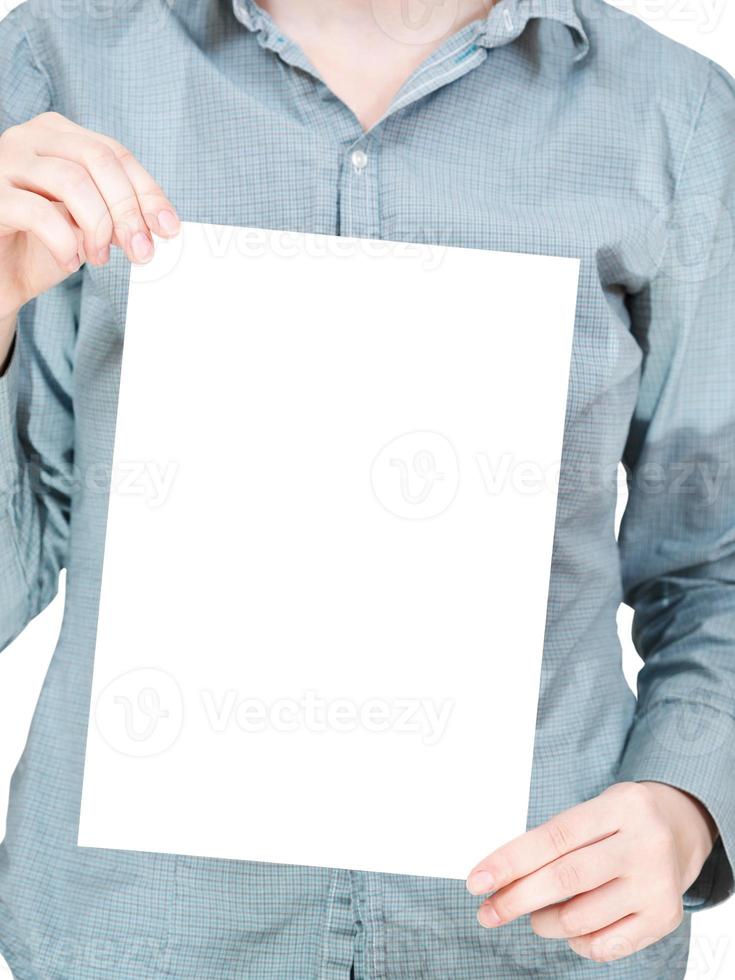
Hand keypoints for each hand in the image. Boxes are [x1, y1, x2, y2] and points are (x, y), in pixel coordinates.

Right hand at [0, 111, 179, 359]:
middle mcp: (28, 139)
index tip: (169, 229)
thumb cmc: (40, 248)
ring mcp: (4, 163)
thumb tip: (158, 223)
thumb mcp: (87, 226)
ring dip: (98, 227)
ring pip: (72, 181)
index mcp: (56, 136)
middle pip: (97, 159)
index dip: (147, 192)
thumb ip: (116, 214)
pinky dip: (64, 242)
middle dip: (128, 209)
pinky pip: (38, 213)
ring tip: (100, 258)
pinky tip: (69, 261)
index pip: (114, 153)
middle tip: (141, 251)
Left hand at [466, 781, 717, 963]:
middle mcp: (644, 844)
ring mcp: (657, 884)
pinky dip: (576, 942)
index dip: (511, 860)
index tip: (477, 881)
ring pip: (581, 918)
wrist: (680, 829)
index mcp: (621, 807)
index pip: (555, 836)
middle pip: (566, 878)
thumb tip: (499, 877)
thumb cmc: (619, 820)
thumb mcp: (593, 810)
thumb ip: (554, 839)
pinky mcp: (665, 918)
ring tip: (533, 916)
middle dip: (517, 899)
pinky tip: (568, 928)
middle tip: (487, 912)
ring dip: (543, 922)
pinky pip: (606, 945)